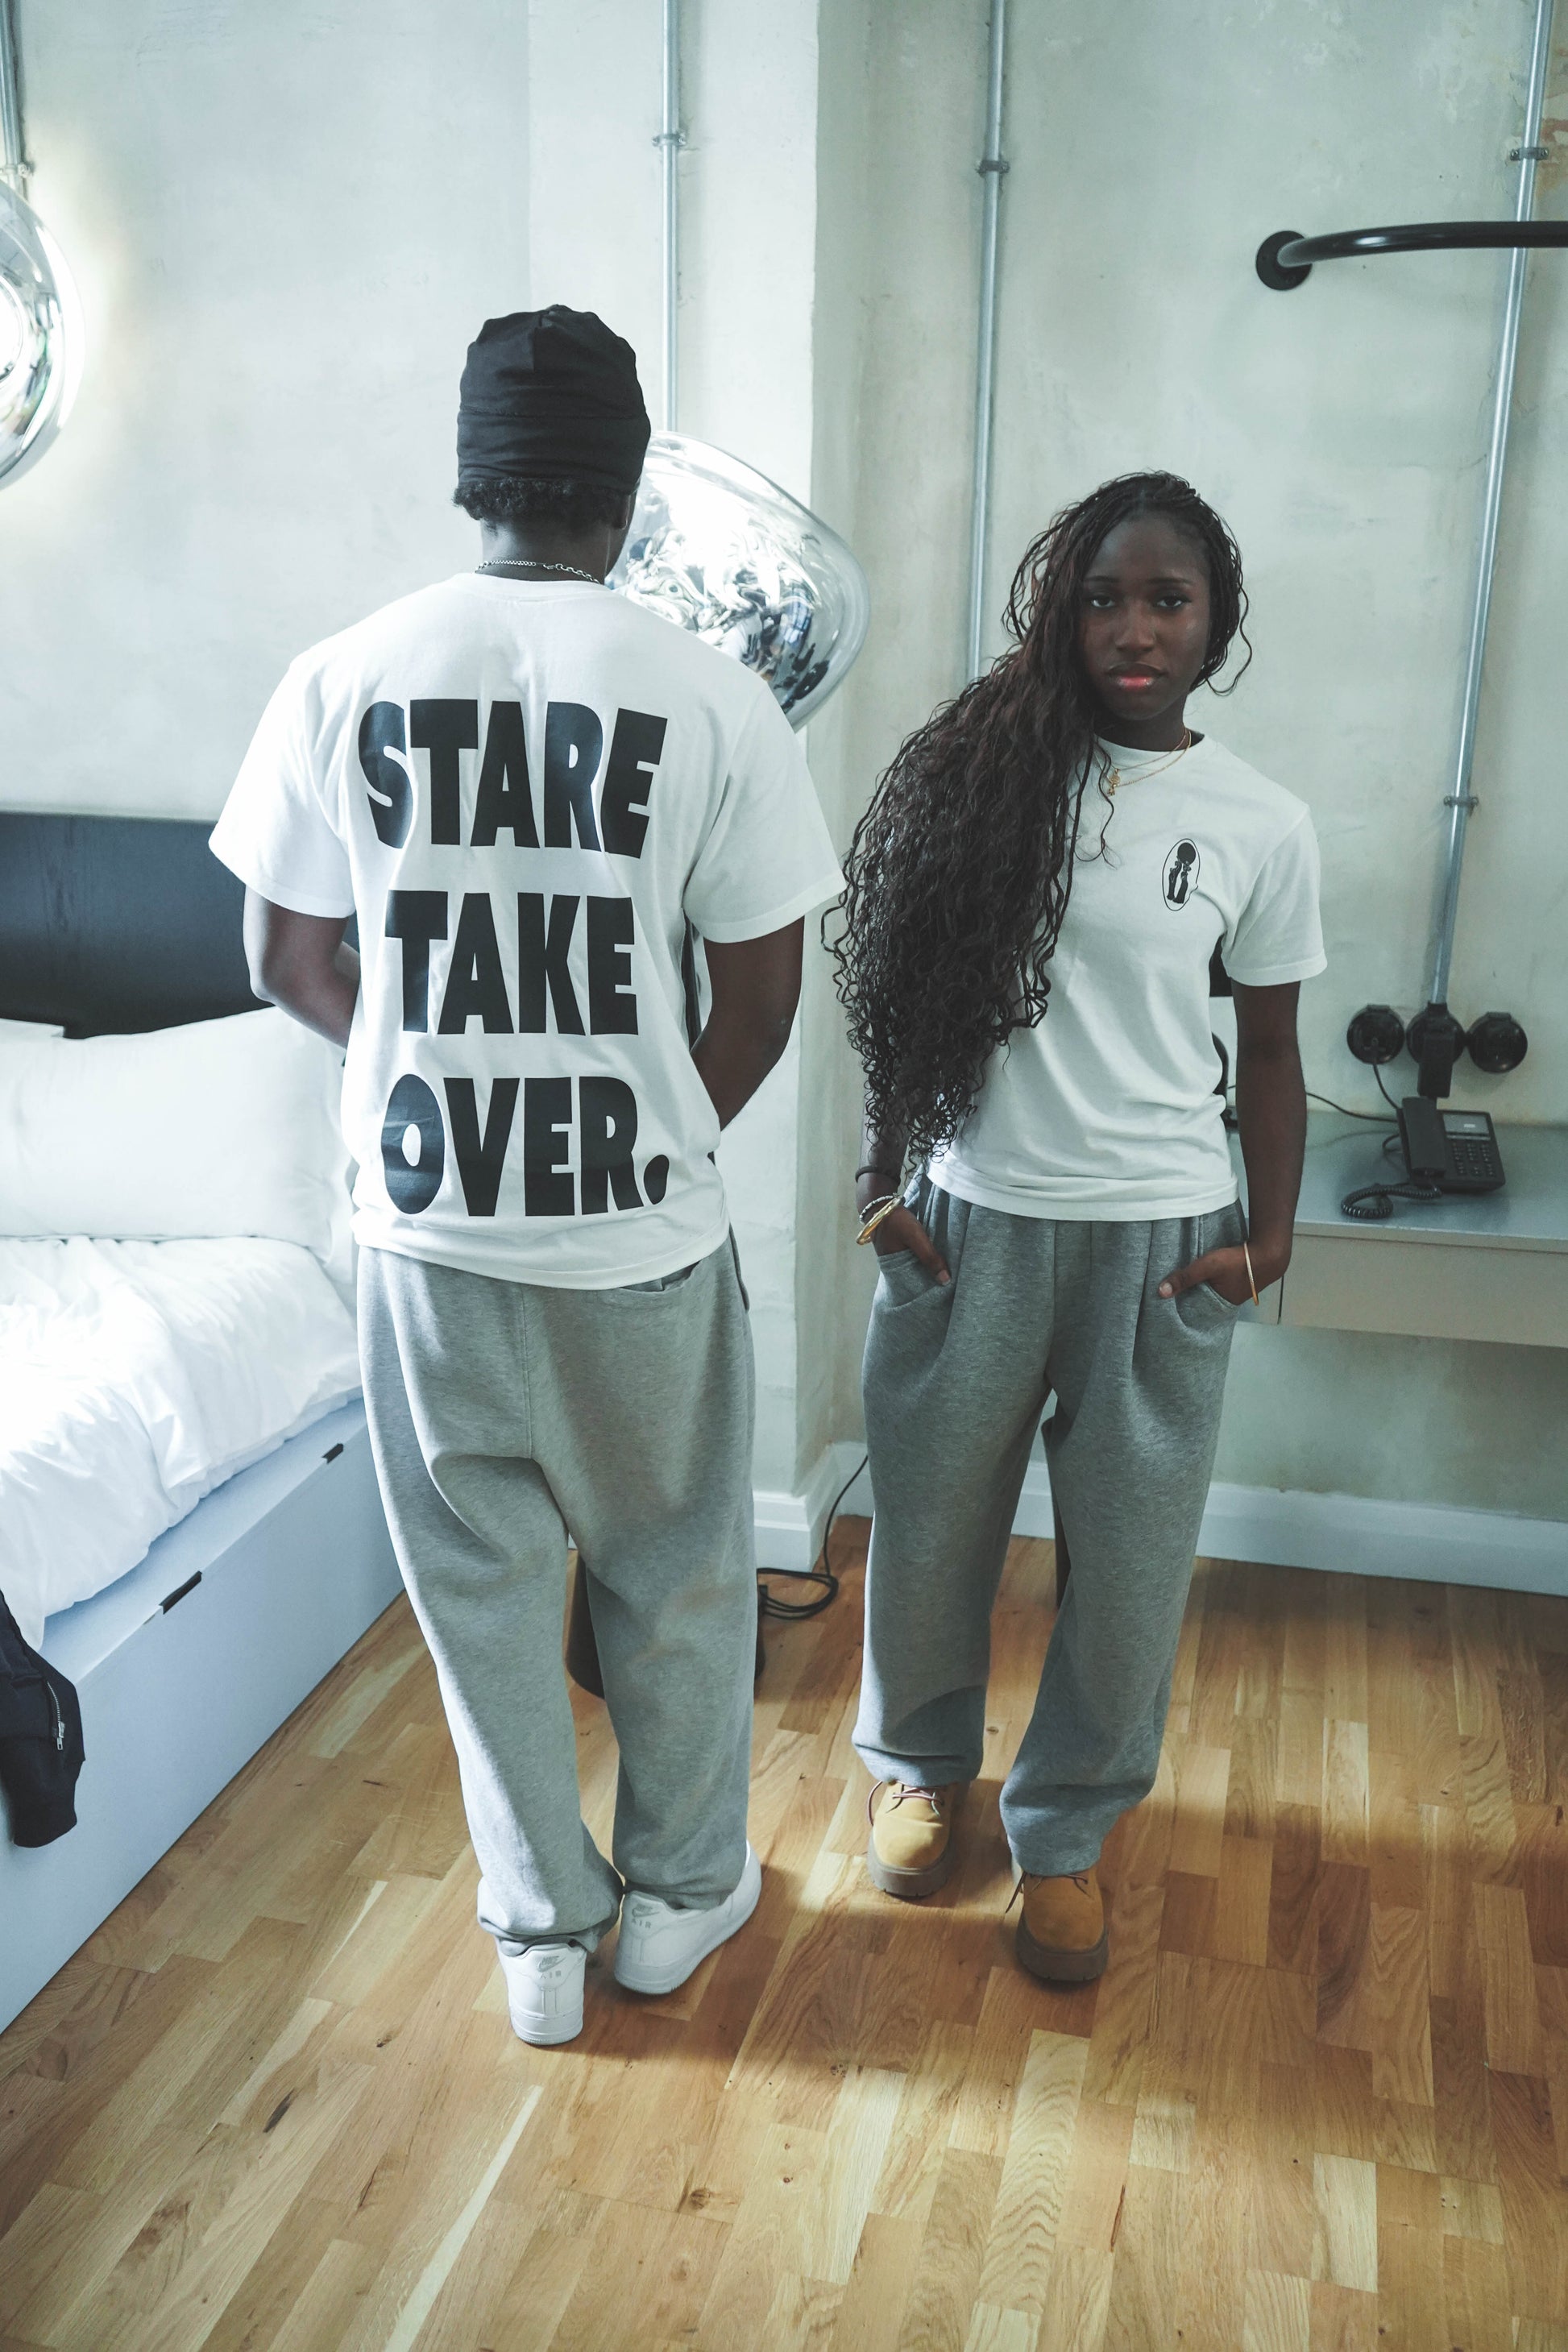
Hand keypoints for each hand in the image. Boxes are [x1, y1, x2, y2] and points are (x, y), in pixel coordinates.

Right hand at [867, 1203, 950, 1282]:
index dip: (927, 1285)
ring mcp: (893, 1253)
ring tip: (941, 1266)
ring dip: (925, 1263)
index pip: (913, 1283)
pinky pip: (911, 1253)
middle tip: (946, 1276)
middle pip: (914, 1274)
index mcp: (893, 1268)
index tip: (943, 1286)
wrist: (881, 1202)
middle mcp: (891, 1263)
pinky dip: (920, 1254)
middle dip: (928, 1275)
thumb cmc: (896, 1220)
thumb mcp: (916, 1238)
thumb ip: (929, 1257)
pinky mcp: (896, 1244)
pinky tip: (931, 1252)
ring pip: (913, 1263)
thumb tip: (945, 1280)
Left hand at [1158, 1241, 1284, 1306]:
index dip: (1184, 1305)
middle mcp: (1230, 1301)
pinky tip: (1207, 1272)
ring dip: (1203, 1285)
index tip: (1169, 1303)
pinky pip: (1222, 1281)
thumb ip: (1185, 1277)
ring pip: (1214, 1290)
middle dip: (1192, 1296)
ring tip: (1187, 1281)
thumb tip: (1160, 1292)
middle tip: (1173, 1291)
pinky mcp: (1242, 1277)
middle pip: (1205, 1299)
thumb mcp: (1208, 1267)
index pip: (1197, 1309)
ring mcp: (1238, 1289)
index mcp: (1221, 1305)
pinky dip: (1214, 1279)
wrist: (1270, 1251)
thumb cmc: (1239, 1261)